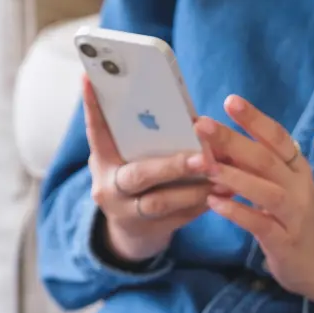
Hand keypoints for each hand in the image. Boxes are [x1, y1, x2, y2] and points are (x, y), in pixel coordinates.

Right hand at [82, 76, 220, 262]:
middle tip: (203, 158)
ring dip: (195, 189)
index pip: (95, 131)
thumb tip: (188, 116)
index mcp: (102, 161)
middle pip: (138, 175)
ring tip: (222, 176)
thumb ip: (143, 140)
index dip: (91, 106)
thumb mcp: (127, 159)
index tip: (90, 78)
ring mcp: (126, 213)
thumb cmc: (135, 178)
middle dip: (172, 166)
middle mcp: (108, 187)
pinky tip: (223, 192)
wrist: (129, 233)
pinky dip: (201, 203)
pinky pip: (178, 218)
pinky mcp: (149, 231)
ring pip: (161, 202)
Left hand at [190, 95, 313, 308]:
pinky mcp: (286, 242)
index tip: (230, 101)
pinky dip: (238, 212)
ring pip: (266, 191)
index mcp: (297, 167)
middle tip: (201, 125)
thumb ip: (253, 165)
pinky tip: (213, 203)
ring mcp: (295, 215)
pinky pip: (262, 224)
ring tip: (202, 165)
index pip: (278, 137)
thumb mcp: (278, 185)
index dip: (255, 119)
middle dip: (232, 140)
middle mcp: (299, 187)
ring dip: (233, 176)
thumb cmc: (290, 216)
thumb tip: (213, 141)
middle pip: (266, 159)